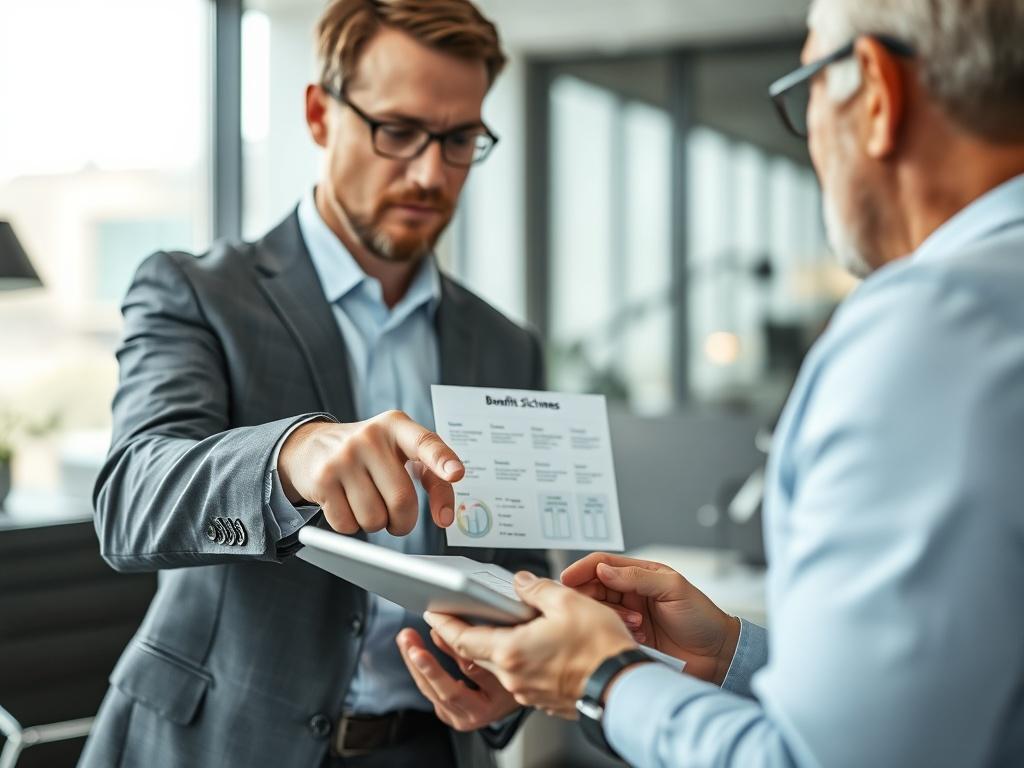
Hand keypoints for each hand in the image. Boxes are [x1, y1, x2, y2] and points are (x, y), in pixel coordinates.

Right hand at [277, 411, 463, 534]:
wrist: (313, 446)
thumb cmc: (371, 455)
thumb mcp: (401, 451)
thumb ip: (432, 476)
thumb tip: (444, 517)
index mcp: (397, 426)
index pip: (424, 443)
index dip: (442, 460)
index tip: (456, 474)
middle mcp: (370, 438)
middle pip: (401, 500)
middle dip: (404, 522)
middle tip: (399, 519)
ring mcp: (343, 458)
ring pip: (373, 519)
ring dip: (377, 525)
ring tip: (369, 505)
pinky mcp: (322, 480)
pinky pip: (348, 525)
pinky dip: (353, 525)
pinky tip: (347, 505)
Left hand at [396, 628, 520, 730]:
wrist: (532, 688)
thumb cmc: (526, 665)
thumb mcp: (512, 649)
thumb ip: (483, 639)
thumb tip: (450, 628)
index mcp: (501, 698)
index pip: (472, 671)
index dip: (450, 647)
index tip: (436, 627)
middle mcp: (482, 713)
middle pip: (446, 690)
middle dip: (423, 663)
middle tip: (409, 641)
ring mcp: (466, 718)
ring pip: (433, 693)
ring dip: (416, 664)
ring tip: (406, 641)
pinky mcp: (454, 716)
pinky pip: (432, 695)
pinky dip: (421, 673)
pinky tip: (414, 653)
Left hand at [423, 571, 637, 717]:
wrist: (625, 685)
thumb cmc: (602, 649)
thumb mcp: (568, 602)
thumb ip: (537, 589)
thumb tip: (521, 581)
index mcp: (512, 651)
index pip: (463, 639)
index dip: (444, 624)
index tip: (432, 613)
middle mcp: (515, 676)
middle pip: (476, 654)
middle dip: (463, 635)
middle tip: (455, 616)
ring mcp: (529, 691)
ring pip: (499, 666)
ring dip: (491, 647)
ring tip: (493, 627)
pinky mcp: (545, 699)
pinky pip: (520, 676)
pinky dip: (515, 659)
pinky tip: (528, 646)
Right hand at [561, 553, 739, 684]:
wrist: (717, 656)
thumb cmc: (702, 618)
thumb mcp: (673, 588)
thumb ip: (638, 577)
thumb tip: (603, 570)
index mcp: (640, 574)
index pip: (603, 564)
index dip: (582, 569)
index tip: (566, 578)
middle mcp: (631, 594)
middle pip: (594, 588)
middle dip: (590, 596)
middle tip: (592, 607)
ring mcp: (628, 617)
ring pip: (599, 611)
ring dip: (609, 617)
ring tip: (634, 625)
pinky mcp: (628, 639)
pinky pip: (608, 633)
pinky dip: (615, 633)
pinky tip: (635, 638)